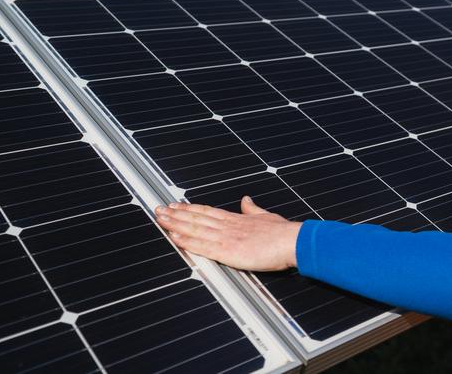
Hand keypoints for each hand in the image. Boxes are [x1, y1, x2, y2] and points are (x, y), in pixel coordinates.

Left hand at [154, 196, 301, 271]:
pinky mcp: (229, 252)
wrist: (293, 241)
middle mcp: (229, 226)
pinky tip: (175, 237)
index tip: (174, 205)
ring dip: (176, 224)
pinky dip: (188, 241)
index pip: (207, 212)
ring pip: (196, 229)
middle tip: (158, 209)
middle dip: (176, 214)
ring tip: (161, 219)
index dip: (189, 209)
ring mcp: (227, 238)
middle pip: (197, 218)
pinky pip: (203, 246)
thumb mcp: (267, 216)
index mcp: (237, 219)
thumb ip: (253, 209)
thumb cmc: (284, 233)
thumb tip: (246, 200)